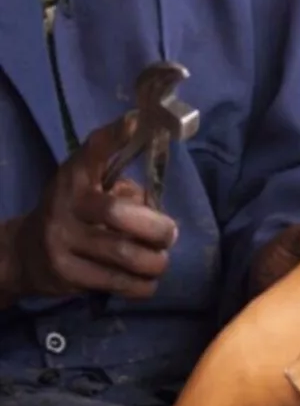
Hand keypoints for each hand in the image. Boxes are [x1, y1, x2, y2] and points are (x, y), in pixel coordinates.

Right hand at [12, 116, 178, 299]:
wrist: (24, 254)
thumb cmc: (74, 213)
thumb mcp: (90, 188)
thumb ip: (123, 188)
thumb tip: (157, 206)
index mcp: (75, 177)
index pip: (93, 151)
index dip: (114, 136)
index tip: (135, 121)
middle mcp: (65, 205)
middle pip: (117, 214)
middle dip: (155, 227)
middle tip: (170, 234)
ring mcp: (62, 242)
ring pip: (122, 254)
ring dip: (154, 260)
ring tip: (161, 260)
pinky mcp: (65, 276)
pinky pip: (115, 282)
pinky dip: (141, 284)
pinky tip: (147, 280)